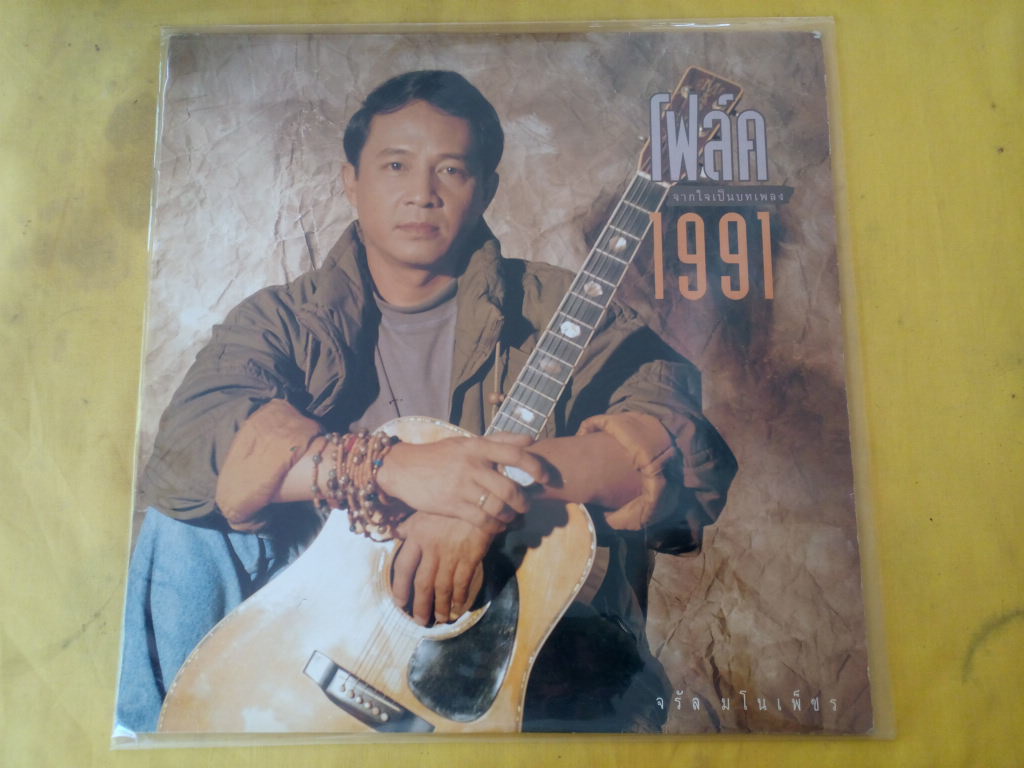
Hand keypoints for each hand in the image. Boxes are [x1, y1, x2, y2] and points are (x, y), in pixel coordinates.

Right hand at [377, 432, 546, 532]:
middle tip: (527, 506)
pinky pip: (482, 520)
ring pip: (498, 507)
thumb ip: (499, 440)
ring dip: (510, 516)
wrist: (403, 468)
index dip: (536, 467)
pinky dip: (495, 526)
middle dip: (524, 502)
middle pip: (510, 488)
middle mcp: (472, 465)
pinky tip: (497, 525)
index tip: (546, 478)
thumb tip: (531, 439)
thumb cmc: (440, 455)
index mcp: (478, 447)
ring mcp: (462, 486)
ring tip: (512, 517)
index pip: (515, 454)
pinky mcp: (452, 505)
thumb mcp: (467, 442)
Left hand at [391, 512, 492, 625]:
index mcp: (417, 536)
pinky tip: (459, 607)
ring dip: (441, 606)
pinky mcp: (470, 557)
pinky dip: (460, 597)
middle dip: (420, 606)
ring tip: (440, 619)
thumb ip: (411, 525)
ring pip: (442, 587)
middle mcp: (431, 549)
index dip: (400, 587)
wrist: (478, 498)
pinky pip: (462, 582)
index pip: (403, 567)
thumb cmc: (450, 505)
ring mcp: (451, 554)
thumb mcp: (425, 509)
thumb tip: (397, 532)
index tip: (400, 602)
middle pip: (422, 584)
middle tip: (420, 620)